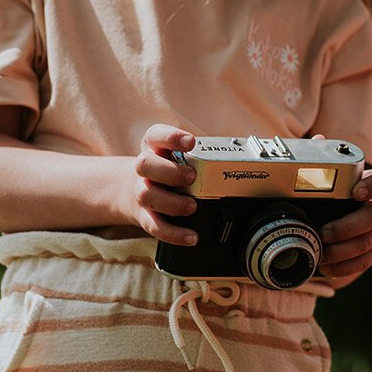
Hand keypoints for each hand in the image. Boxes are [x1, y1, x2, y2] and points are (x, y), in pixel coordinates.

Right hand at [128, 124, 199, 244]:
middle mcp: (145, 169)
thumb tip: (239, 162)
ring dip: (172, 202)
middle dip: (170, 171)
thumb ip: (199, 156)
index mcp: (155, 149)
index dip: (171, 137)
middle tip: (192, 177)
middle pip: (144, 164)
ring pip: (146, 195)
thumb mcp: (176, 156)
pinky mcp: (144, 216)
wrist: (132, 191)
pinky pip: (154, 226)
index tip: (190, 142)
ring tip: (192, 206)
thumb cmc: (166, 171)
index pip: (155, 135)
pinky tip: (191, 236)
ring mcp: (142, 192)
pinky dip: (174, 233)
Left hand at [317, 165, 371, 280]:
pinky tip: (328, 267)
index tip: (357, 192)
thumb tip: (277, 184)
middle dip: (346, 227)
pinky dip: (344, 266)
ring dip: (342, 251)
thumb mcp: (324, 184)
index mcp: (371, 185)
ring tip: (321, 254)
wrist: (338, 212)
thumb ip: (312, 182)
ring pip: (368, 242)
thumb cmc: (329, 194)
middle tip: (324, 233)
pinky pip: (364, 261)